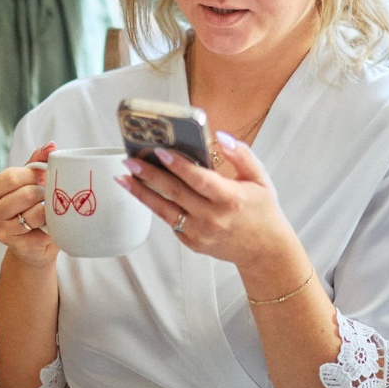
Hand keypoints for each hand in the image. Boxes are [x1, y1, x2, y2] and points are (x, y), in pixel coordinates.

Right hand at [0, 142, 58, 266]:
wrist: (34, 246)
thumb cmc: (30, 207)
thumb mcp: (29, 183)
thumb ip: (37, 162)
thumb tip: (51, 145)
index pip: (11, 177)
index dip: (32, 175)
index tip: (43, 177)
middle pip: (23, 194)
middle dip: (41, 192)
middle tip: (47, 194)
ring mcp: (1, 232)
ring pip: (33, 214)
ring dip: (47, 209)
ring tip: (48, 209)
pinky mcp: (17, 247)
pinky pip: (41, 231)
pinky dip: (49, 225)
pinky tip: (48, 225)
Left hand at [117, 134, 295, 271]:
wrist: (264, 250)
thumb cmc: (262, 211)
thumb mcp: (260, 179)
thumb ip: (241, 155)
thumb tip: (219, 137)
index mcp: (231, 199)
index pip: (199, 180)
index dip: (178, 165)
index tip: (160, 151)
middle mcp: (213, 218)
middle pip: (175, 193)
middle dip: (149, 175)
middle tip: (130, 161)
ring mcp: (200, 233)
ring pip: (164, 210)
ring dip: (141, 193)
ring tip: (124, 177)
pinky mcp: (192, 243)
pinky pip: (170, 222)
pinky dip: (156, 206)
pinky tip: (143, 192)